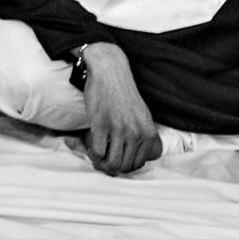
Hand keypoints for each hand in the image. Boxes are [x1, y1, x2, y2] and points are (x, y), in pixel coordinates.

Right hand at [76, 44, 161, 175]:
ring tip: (95, 154)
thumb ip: (142, 136)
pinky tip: (89, 145)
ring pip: (111, 163)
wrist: (110, 72)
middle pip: (124, 166)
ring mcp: (119, 130)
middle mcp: (137, 134)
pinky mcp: (102, 124)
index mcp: (149, 134)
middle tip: (101, 159)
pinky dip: (92, 153)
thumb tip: (133, 158)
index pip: (137, 164)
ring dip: (100, 162)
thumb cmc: (123, 94)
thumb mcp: (142, 116)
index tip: (113, 158)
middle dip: (111, 167)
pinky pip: (97, 151)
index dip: (123, 165)